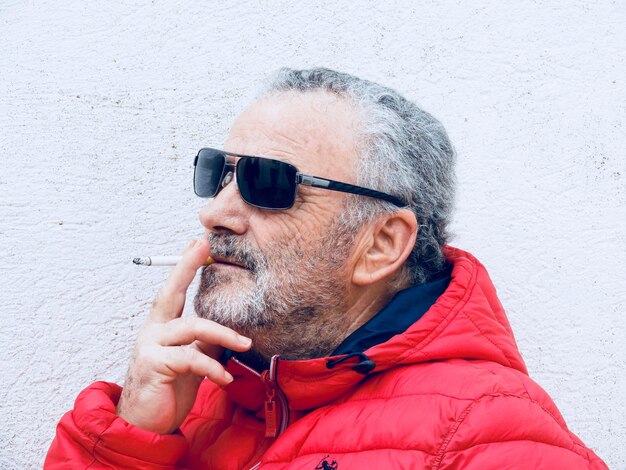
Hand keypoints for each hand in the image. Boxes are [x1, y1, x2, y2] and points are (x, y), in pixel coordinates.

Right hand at [115, 239, 251, 433]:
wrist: (145, 425)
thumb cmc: (168, 390)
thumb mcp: (193, 361)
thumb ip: (205, 343)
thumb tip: (231, 330)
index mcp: (161, 326)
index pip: (175, 291)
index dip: (185, 267)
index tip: (198, 243)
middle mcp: (152, 330)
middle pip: (171, 292)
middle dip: (186, 266)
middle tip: (202, 245)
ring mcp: (150, 346)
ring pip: (193, 327)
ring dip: (224, 334)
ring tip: (246, 345)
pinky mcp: (153, 365)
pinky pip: (192, 358)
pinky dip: (213, 367)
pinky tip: (225, 378)